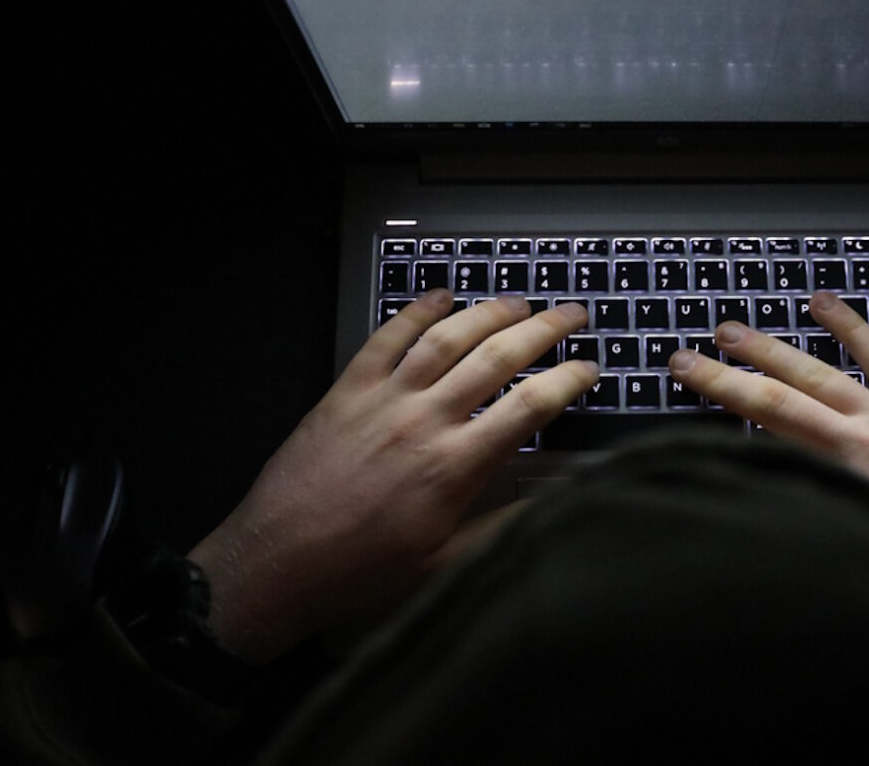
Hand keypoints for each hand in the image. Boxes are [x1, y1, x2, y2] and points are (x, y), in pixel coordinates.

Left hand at [188, 291, 596, 661]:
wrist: (278, 562)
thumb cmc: (362, 571)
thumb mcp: (446, 560)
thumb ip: (503, 523)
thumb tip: (553, 497)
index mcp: (455, 466)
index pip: (530, 407)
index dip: (569, 380)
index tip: (591, 368)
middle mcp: (424, 421)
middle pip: (497, 357)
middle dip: (544, 330)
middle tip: (573, 314)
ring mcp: (383, 400)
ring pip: (447, 337)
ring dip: (489, 312)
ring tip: (520, 302)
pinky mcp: (345, 391)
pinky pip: (386, 337)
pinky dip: (416, 311)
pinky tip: (440, 297)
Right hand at [669, 291, 868, 596]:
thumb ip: (835, 523)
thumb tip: (788, 511)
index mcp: (851, 482)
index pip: (767, 438)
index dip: (718, 416)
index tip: (684, 403)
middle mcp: (864, 441)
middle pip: (777, 398)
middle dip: (725, 376)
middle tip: (684, 357)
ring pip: (820, 370)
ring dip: (773, 347)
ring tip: (731, 326)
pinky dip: (851, 327)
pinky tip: (824, 304)